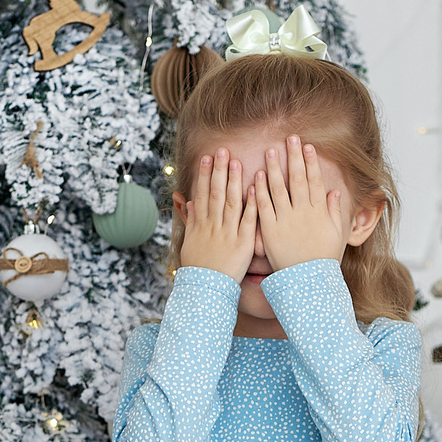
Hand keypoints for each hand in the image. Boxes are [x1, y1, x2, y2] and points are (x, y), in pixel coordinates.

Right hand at [174, 150, 256, 282]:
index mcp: (200, 224)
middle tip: (222, 150)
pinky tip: (255, 188)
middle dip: (219, 171)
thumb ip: (190, 219)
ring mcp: (228, 233)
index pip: (202, 194)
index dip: (204, 175)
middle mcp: (213, 226)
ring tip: (236, 162)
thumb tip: (186, 201)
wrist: (206, 290)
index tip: (207, 157)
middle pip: (215, 193)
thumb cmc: (199, 267)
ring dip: (233, 181)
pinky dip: (251, 204)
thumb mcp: (189, 242)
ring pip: (230, 203)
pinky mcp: (242, 243)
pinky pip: (248, 221)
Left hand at [252, 137, 350, 270]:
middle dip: (294, 157)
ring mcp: (286, 220)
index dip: (311, 162)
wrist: (309, 281)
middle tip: (290, 138)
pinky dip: (261, 191)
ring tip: (271, 151)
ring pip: (280, 189)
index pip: (315, 181)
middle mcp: (303, 212)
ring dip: (275, 168)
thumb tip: (334, 192)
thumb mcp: (334, 234)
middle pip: (298, 179)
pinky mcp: (271, 230)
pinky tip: (258, 176)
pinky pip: (264, 207)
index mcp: (319, 212)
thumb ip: (333, 211)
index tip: (307, 147)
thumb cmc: (322, 260)